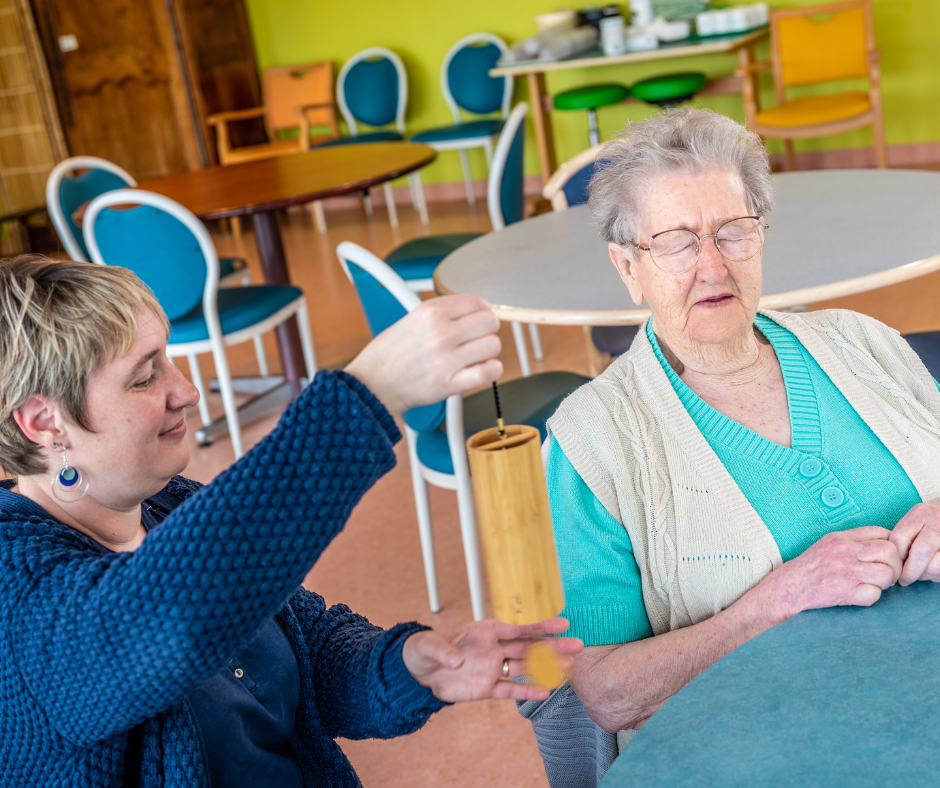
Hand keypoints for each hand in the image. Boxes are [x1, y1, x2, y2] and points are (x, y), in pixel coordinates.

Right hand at [344, 295, 501, 416]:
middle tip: (476, 337)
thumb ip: (446, 311)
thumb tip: (482, 308)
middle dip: (487, 329)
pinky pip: (488, 372)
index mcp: (431, 312)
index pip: (477, 302)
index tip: (478, 318)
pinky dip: (491, 370)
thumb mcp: (413, 317)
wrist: (373, 384)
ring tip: (475, 355)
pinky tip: (482, 368)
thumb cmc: (391, 353)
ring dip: (488, 351)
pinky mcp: (450, 384)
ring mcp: (446, 359)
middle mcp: (440, 333)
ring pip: (492, 345)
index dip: (482, 310)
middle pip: (490, 322)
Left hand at [401, 617, 582, 703]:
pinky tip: (545, 691)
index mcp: (485, 631)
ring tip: (569, 667)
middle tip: (577, 646)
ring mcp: (492, 668)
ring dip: (546, 667)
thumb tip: (456, 662)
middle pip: (529, 646)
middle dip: (553, 646)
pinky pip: (510, 690)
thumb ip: (444, 651)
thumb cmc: (425, 650)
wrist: (418, 673)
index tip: (563, 622)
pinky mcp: (486, 688)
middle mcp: (494, 648)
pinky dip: (526, 692)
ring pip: (525, 667)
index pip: (517, 627)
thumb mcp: (430, 647)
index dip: (540, 624)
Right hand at [769, 526, 901, 616]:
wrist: (789, 588)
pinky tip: (861, 594)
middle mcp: (845, 552)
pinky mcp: (846, 592)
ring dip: (885, 583)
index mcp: (841, 537)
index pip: (880, 532)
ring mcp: (846, 572)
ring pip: (887, 574)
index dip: (891, 543)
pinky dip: (871, 597)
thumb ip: (852, 541)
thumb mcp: (827, 544)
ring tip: (874, 584)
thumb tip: (883, 544)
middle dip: (895, 564)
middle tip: (887, 573)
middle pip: (889, 551)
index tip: (888, 555)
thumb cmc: (809, 568)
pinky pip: (874, 594)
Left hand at [889, 503, 939, 584]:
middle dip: (909, 571)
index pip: (899, 537)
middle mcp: (937, 523)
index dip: (895, 557)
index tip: (893, 567)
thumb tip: (891, 562)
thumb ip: (904, 537)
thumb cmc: (930, 524)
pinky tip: (935, 570)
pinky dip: (936, 576)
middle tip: (904, 579)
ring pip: (935, 565)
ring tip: (922, 572)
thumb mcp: (915, 521)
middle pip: (920, 552)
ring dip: (925, 575)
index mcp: (921, 513)